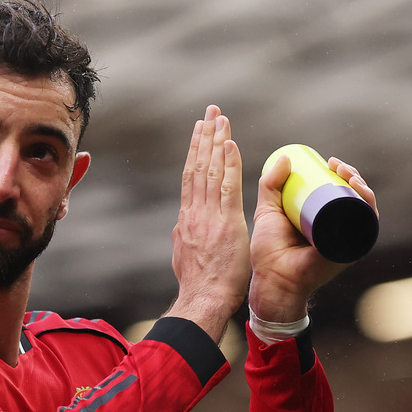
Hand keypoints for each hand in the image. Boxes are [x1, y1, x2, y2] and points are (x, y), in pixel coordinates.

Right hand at [164, 105, 251, 342]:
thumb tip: (181, 228)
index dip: (196, 151)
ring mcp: (208, 215)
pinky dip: (229, 163)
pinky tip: (230, 143)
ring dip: (216, 140)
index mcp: (186, 218)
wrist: (203, 300)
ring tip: (219, 117)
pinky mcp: (225, 222)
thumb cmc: (199, 286)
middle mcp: (194, 211)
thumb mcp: (184, 256)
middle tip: (211, 112)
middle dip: (205, 136)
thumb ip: (185, 237)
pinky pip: (227, 186)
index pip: (191, 176)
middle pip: (199, 165)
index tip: (200, 131)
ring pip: (211, 170)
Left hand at [249, 155, 376, 322]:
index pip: (339, 192)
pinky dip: (368, 207)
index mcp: (322, 220)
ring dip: (362, 186)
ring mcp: (346, 239)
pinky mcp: (351, 249)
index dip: (341, 174)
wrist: (273, 278)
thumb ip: (270, 185)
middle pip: (353, 197)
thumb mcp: (268, 210)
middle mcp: (338, 229)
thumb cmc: (269, 251)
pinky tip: (361, 192)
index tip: (330, 161)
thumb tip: (285, 157)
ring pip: (362, 208)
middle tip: (337, 165)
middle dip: (352, 175)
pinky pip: (368, 227)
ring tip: (347, 173)